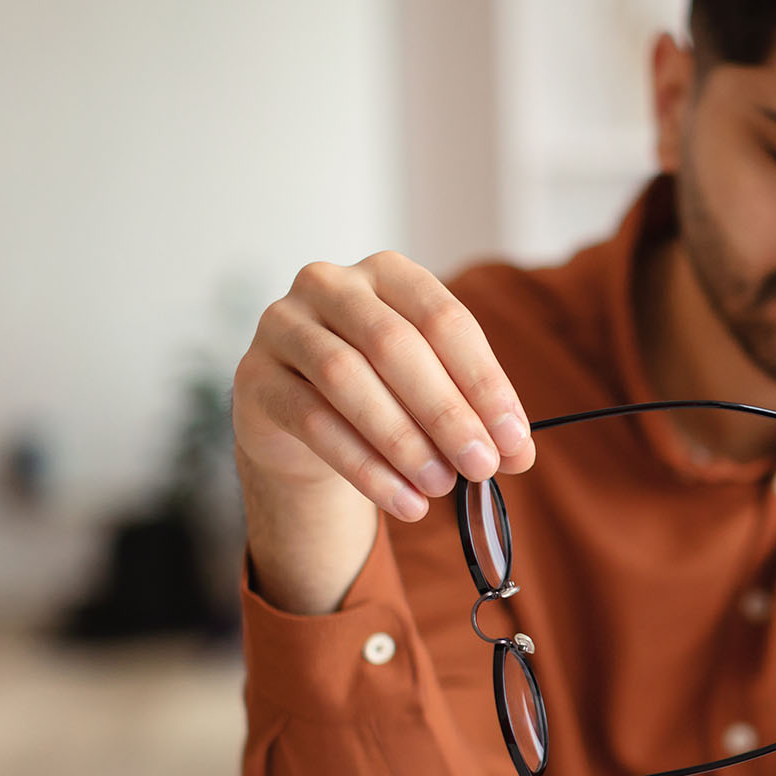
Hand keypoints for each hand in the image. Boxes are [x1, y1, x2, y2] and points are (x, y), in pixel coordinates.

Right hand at [233, 251, 535, 612]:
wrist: (301, 420)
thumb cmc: (384, 393)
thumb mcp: (435, 395)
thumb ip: (477, 416)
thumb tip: (519, 453)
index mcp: (389, 274)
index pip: (445, 319)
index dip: (484, 381)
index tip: (513, 438)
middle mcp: (331, 285)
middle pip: (394, 345)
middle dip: (446, 411)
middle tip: (481, 465)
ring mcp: (284, 326)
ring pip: (345, 377)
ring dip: (402, 440)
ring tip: (440, 486)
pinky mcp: (255, 377)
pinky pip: (311, 421)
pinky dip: (364, 467)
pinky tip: (403, 501)